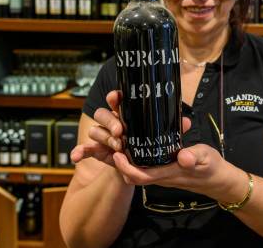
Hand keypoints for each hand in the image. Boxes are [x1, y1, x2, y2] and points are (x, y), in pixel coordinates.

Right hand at [70, 90, 191, 167]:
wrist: (144, 166)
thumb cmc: (153, 145)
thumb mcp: (166, 136)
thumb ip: (174, 129)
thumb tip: (186, 123)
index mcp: (128, 115)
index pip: (118, 101)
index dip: (115, 97)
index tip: (116, 97)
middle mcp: (113, 123)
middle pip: (103, 114)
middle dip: (110, 120)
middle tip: (121, 130)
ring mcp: (105, 137)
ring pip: (96, 130)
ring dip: (105, 138)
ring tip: (118, 146)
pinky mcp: (99, 151)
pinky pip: (87, 149)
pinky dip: (80, 151)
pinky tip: (76, 157)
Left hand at [112, 141, 247, 202]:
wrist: (218, 180)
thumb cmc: (212, 167)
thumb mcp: (206, 157)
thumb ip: (195, 157)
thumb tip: (183, 157)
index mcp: (169, 174)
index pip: (140, 176)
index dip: (125, 168)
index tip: (117, 153)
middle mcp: (161, 176)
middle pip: (132, 175)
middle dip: (118, 163)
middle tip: (113, 141)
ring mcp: (161, 174)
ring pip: (136, 171)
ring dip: (124, 160)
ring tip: (119, 139)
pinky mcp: (163, 170)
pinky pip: (144, 167)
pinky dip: (135, 158)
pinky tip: (134, 142)